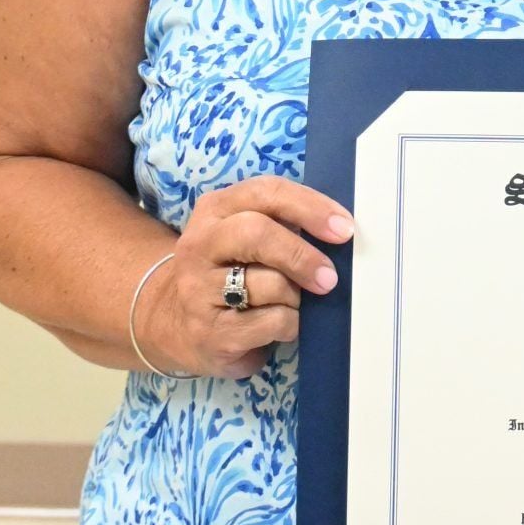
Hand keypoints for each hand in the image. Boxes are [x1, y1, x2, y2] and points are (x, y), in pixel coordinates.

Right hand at [134, 174, 350, 378]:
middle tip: (329, 277)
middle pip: (257, 233)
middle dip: (301, 255)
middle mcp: (199, 244)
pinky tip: (283, 325)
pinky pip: (269, 322)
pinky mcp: (209, 332)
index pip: (265, 193)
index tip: (344, 229)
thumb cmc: (231, 273)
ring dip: (296, 296)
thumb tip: (341, 230)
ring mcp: (198, 289)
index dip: (309, 207)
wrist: (179, 325)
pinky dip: (290, 324)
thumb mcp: (247, 236)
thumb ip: (284, 224)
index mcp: (215, 210)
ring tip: (294, 303)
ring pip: (266, 284)